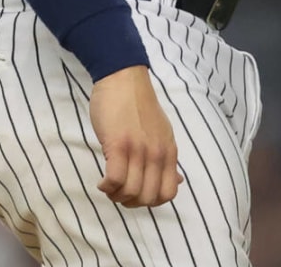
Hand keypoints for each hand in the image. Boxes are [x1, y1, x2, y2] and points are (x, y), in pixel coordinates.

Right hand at [88, 66, 181, 207]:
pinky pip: (115, 180)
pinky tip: (102, 180)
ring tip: (109, 185)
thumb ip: (167, 158)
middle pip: (147, 198)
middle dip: (131, 202)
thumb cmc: (137, 105)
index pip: (168, 193)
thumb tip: (178, 180)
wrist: (123, 77)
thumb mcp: (162, 132)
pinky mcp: (118, 144)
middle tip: (119, 191)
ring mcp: (138, 149)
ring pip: (130, 192)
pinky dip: (106, 187)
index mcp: (169, 151)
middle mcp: (157, 153)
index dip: (150, 201)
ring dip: (116, 195)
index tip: (136, 193)